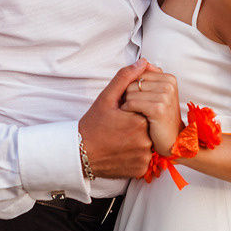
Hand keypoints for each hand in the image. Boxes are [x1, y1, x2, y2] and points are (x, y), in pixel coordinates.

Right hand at [78, 60, 153, 177]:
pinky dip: (137, 153)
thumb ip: (126, 78)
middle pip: (150, 125)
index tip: (123, 115)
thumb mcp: (106, 98)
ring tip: (121, 138)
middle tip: (120, 127)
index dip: (135, 110)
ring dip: (138, 138)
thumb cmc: (93, 124)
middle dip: (138, 124)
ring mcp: (143, 157)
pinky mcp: (140, 169)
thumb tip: (143, 62)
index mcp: (139, 121)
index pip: (148, 109)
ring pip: (149, 141)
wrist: (80, 153)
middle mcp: (145, 141)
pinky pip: (145, 157)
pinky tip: (122, 149)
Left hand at [121, 68, 182, 154]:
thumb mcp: (156, 95)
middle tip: (136, 109)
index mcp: (169, 78)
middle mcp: (169, 84)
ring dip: (126, 104)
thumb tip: (142, 60)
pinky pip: (131, 103)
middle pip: (133, 82)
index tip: (138, 100)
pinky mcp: (158, 108)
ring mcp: (165, 96)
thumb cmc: (160, 119)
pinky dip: (127, 111)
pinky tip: (132, 117)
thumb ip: (148, 77)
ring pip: (130, 92)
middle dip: (128, 95)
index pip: (138, 73)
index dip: (132, 87)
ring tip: (135, 114)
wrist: (172, 141)